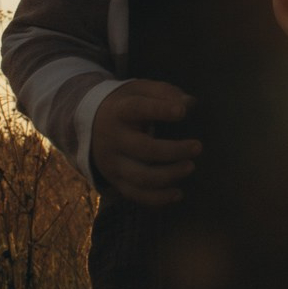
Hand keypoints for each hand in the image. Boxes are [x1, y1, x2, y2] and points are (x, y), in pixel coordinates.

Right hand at [90, 80, 199, 205]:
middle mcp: (113, 139)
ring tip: (190, 167)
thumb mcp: (140, 90)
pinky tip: (178, 193)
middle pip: (143, 149)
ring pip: (141, 177)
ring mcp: (112, 162)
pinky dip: (158, 198)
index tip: (182, 112)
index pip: (137, 109)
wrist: (89, 124)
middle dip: (173, 150)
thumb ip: (165, 93)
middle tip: (198, 147)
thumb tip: (190, 103)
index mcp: (119, 111)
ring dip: (169, 175)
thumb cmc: (126, 104)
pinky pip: (135, 194)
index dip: (160, 110)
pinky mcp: (115, 180)